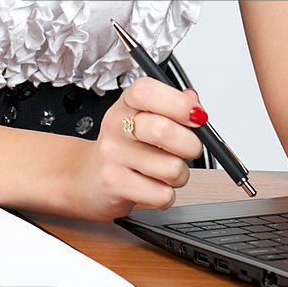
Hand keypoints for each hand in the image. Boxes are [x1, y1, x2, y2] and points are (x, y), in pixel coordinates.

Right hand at [72, 77, 206, 221]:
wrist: (90, 177)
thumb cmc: (125, 146)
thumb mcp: (144, 117)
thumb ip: (172, 107)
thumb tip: (194, 102)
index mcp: (127, 103)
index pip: (148, 91)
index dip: (179, 103)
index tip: (197, 116)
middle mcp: (117, 124)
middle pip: (164, 131)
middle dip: (191, 145)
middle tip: (190, 148)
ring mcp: (114, 154)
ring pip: (171, 167)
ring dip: (180, 175)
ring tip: (166, 171)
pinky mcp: (115, 184)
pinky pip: (162, 194)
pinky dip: (167, 195)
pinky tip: (154, 186)